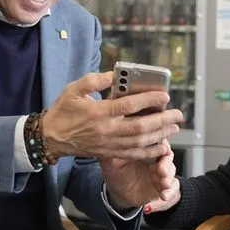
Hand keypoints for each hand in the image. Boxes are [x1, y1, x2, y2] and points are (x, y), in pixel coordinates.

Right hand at [42, 72, 183, 160]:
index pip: (129, 106)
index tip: (164, 95)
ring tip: (174, 128)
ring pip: (139, 142)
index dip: (149, 100)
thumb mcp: (75, 89)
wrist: (51, 137)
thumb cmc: (63, 111)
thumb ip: (96, 80)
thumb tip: (115, 75)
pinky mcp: (108, 153)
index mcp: (99, 112)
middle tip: (178, 114)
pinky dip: (149, 152)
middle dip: (162, 120)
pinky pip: (132, 154)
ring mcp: (108, 144)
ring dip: (160, 135)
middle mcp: (106, 130)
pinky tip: (161, 147)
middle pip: (140, 127)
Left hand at [101, 141, 178, 209]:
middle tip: (161, 170)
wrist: (119, 192)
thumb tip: (104, 143)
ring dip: (169, 178)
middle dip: (167, 164)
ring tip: (163, 183)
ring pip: (171, 171)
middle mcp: (156, 158)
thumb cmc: (116, 172)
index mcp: (145, 147)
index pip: (157, 141)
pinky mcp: (163, 186)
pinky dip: (170, 193)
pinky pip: (172, 188)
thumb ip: (110, 153)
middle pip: (167, 156)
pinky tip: (164, 195)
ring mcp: (161, 172)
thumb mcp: (111, 162)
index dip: (161, 145)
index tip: (162, 150)